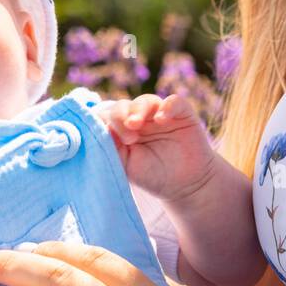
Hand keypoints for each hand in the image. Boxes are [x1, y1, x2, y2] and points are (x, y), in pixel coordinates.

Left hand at [101, 94, 218, 204]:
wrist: (186, 185)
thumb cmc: (153, 175)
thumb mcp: (126, 166)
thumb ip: (111, 148)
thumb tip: (100, 129)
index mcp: (124, 130)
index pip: (109, 116)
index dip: (105, 121)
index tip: (107, 137)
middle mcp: (141, 119)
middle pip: (125, 105)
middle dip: (120, 117)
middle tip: (127, 137)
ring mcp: (161, 114)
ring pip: (146, 100)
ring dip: (138, 110)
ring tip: (135, 125)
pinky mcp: (182, 113)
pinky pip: (174, 101)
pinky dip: (166, 107)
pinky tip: (161, 119)